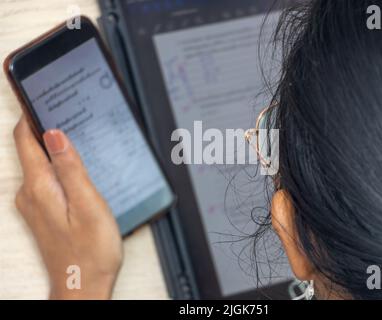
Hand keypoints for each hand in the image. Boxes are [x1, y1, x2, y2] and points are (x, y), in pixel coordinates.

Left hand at [13, 116, 122, 298]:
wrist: (83, 285)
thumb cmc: (91, 251)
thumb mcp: (88, 204)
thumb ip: (71, 168)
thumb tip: (55, 135)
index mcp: (40, 186)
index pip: (25, 138)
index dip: (31, 113)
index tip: (40, 95)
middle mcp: (30, 193)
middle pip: (31, 147)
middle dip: (47, 127)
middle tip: (69, 111)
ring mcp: (34, 203)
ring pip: (39, 163)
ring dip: (54, 147)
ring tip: (78, 136)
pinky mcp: (42, 211)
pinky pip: (45, 178)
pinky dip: (57, 166)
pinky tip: (76, 168)